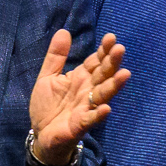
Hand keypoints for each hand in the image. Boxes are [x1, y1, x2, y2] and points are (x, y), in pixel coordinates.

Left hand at [28, 30, 128, 165]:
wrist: (40, 134)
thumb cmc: (47, 105)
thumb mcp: (47, 77)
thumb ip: (56, 56)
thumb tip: (64, 31)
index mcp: (80, 78)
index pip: (96, 62)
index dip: (103, 51)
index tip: (111, 38)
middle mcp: (87, 91)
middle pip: (103, 75)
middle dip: (112, 63)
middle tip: (120, 49)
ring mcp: (86, 107)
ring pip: (103, 95)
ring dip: (114, 85)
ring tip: (125, 74)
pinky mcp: (80, 125)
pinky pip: (91, 119)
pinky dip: (99, 114)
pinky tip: (106, 108)